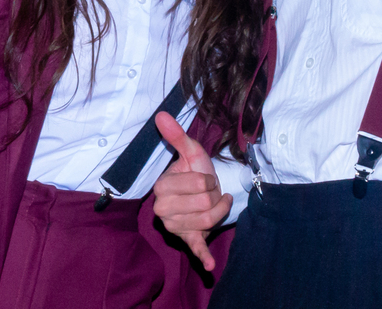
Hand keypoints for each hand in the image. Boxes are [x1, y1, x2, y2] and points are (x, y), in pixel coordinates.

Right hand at [152, 112, 231, 270]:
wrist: (204, 192)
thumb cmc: (195, 171)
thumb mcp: (190, 152)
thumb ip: (177, 135)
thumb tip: (161, 115)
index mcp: (161, 187)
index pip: (200, 183)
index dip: (209, 179)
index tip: (204, 178)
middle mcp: (162, 209)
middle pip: (206, 203)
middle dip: (215, 195)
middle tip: (209, 192)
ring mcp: (174, 227)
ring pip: (211, 220)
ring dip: (219, 210)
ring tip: (213, 203)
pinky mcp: (187, 239)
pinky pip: (195, 248)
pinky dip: (203, 257)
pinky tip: (209, 266)